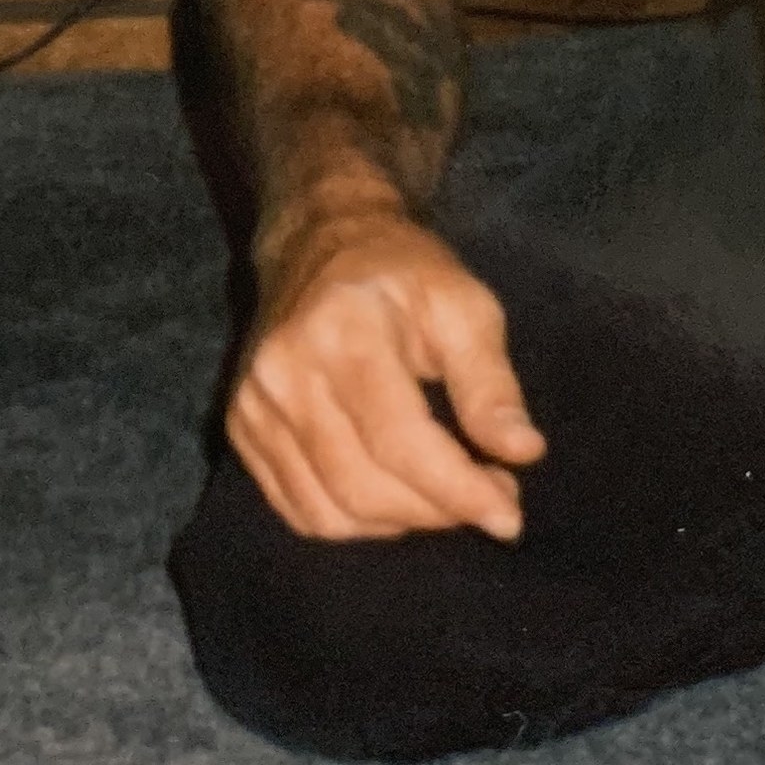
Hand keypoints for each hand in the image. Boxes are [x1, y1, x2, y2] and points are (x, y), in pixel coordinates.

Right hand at [228, 197, 543, 541]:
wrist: (318, 240)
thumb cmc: (403, 272)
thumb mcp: (463, 304)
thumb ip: (490, 382)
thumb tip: (523, 453)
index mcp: (342, 331)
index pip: (400, 442)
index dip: (458, 491)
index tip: (510, 517)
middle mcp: (284, 373)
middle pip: (365, 488)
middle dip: (438, 511)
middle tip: (490, 494)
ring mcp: (254, 405)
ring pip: (332, 514)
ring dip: (402, 523)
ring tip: (445, 493)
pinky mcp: (242, 428)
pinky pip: (302, 512)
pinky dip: (357, 523)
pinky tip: (395, 495)